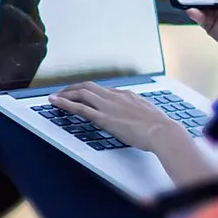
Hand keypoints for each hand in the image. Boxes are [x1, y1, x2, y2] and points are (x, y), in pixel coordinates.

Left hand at [50, 83, 182, 152]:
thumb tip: (135, 115)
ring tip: (55, 97)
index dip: (89, 91)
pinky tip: (55, 102)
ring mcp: (109, 106)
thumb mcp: (147, 113)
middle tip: (63, 92)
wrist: (162, 130)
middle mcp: (115, 96)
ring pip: (82, 93)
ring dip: (66, 94)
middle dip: (73, 88)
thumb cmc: (159, 126)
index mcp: (126, 95)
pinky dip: (65, 104)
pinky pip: (81, 108)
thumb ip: (137, 111)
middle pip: (89, 86)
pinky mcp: (105, 118)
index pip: (102, 90)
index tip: (82, 94)